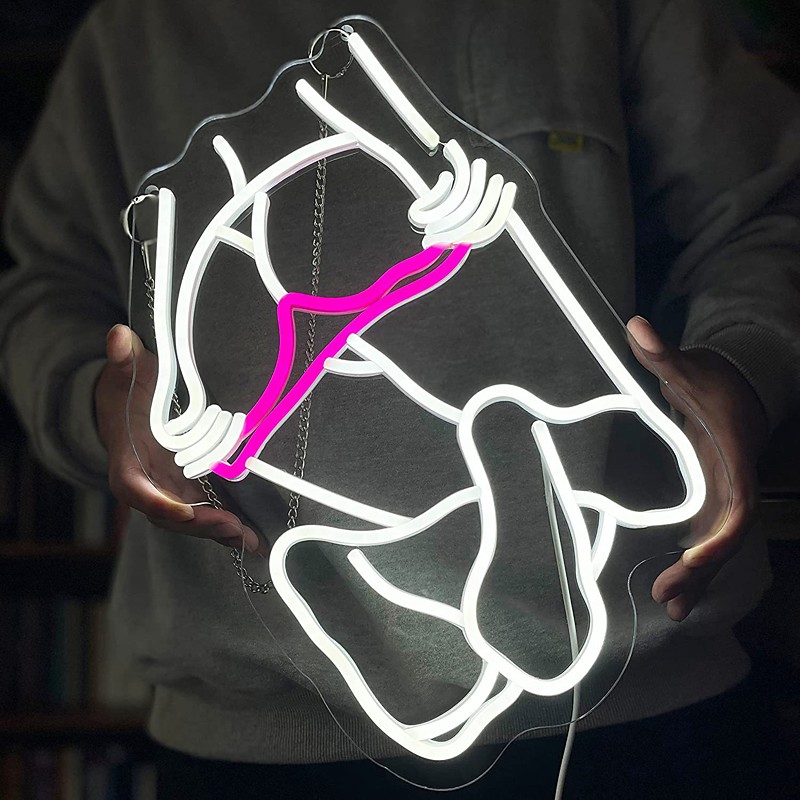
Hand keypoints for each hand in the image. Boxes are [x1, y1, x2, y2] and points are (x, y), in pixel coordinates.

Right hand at [95, 324, 263, 552]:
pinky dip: (226, 525)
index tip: (183, 509)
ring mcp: (169, 490)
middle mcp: (148, 484)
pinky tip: (253, 538)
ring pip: (191, 519)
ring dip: (219, 532)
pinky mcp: (187, 490)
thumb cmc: (126, 390)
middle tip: (234, 528)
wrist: (128, 407)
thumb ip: (122, 360)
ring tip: (252, 541)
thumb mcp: (123, 373)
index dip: (158, 502)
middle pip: (170, 513)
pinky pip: (206, 512)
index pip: (136, 489)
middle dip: (200, 523)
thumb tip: (119, 336)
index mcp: (127, 462)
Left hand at [626, 316, 766, 620]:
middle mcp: (734, 484)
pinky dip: (695, 565)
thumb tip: (635, 326)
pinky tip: (674, 589)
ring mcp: (725, 495)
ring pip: (718, 546)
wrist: (738, 387)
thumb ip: (663, 354)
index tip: (695, 556)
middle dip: (702, 571)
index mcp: (733, 458)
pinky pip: (708, 539)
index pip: (737, 506)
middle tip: (666, 599)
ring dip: (699, 578)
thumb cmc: (713, 380)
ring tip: (669, 610)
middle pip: (726, 538)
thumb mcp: (688, 367)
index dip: (721, 534)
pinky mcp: (713, 499)